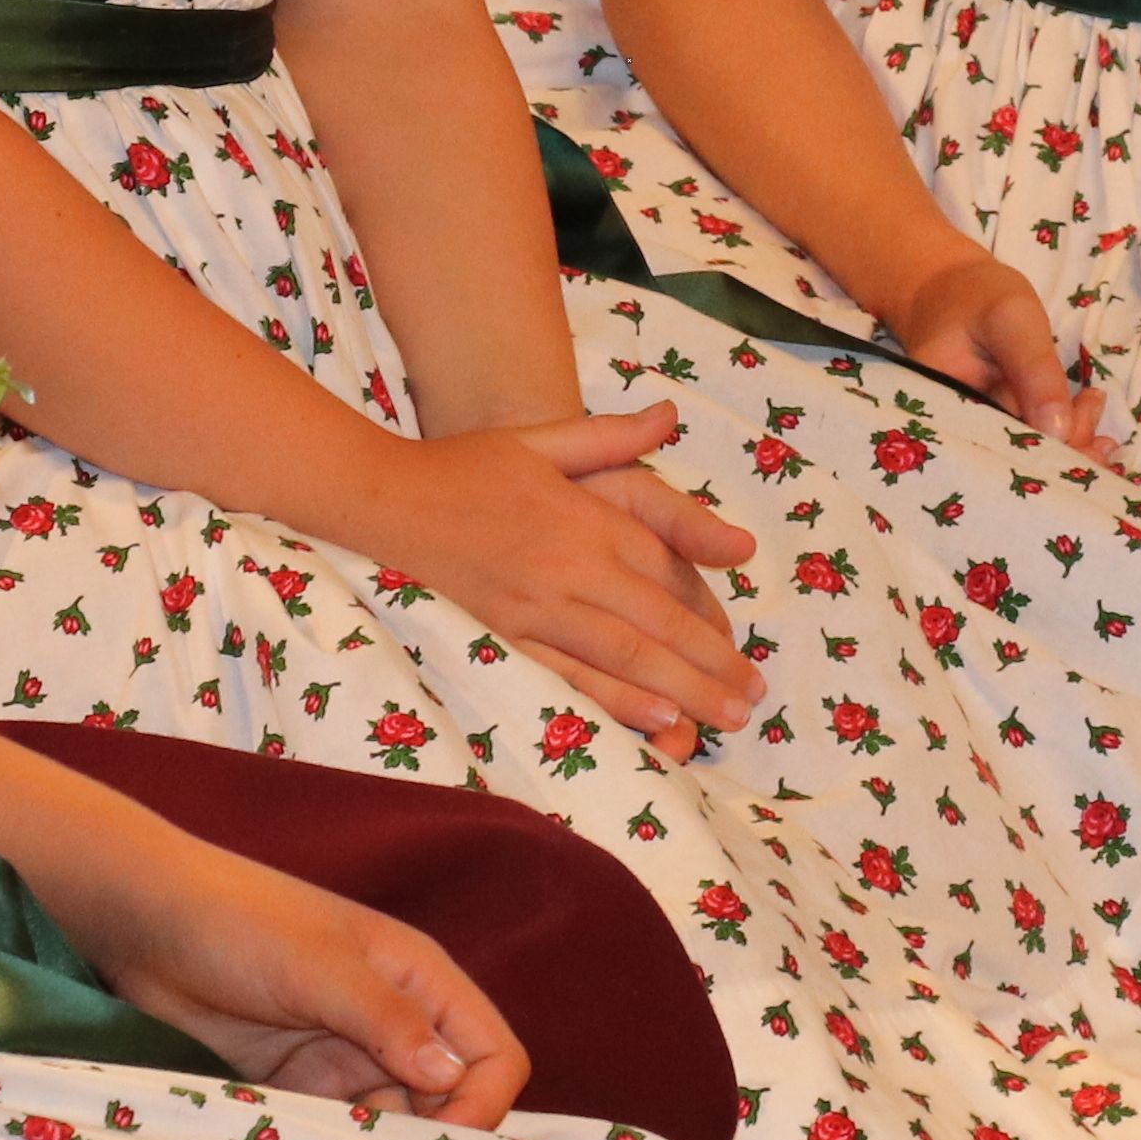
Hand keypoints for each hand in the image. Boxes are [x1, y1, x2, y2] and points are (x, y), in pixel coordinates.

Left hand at [82, 841, 527, 1126]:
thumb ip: (388, 1020)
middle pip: (451, 1102)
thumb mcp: (320, 968)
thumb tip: (452, 1077)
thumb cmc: (244, 923)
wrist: (150, 924)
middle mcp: (397, 1023)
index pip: (492, 1055)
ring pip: (395, 1125)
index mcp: (421, 980)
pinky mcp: (301, 1084)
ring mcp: (348, 1057)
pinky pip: (339, 1133)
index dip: (482, 1105)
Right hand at [369, 405, 761, 762]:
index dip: (711, 618)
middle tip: (752, 702)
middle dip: (710, 668)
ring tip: (722, 722)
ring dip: (680, 692)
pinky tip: (653, 722)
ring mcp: (535, 608)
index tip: (746, 650)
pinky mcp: (504, 637)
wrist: (388, 496)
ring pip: (623, 658)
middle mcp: (570, 568)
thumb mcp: (544, 439)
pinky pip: (568, 678)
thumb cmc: (470, 465)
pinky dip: (614, 702)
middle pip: (656, 626)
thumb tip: (670, 416)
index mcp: (587, 519)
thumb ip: (612, 436)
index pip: (668, 575)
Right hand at [879, 241, 1109, 457]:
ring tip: (1094, 403)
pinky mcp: (997, 414)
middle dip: (1065, 450)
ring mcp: (979, 423)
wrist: (954, 285)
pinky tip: (1088, 413)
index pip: (1000, 449)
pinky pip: (1031, 430)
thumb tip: (1059, 433)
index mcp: (944, 412)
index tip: (1088, 447)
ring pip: (1029, 446)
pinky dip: (1063, 425)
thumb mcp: (1009, 319)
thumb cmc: (976, 295)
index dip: (1047, 456)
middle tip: (1099, 426)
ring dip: (1071, 436)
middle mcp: (958, 429)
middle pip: (1015, 457)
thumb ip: (1033, 371)